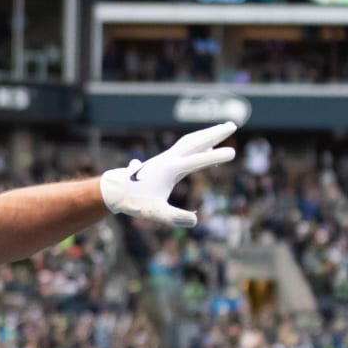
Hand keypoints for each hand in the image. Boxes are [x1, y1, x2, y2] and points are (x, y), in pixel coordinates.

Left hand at [100, 122, 235, 227]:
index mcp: (171, 169)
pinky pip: (184, 147)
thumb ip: (175, 217)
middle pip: (196, 141)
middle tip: (233, 125)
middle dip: (215, 134)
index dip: (216, 157)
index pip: (198, 160)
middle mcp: (169, 158)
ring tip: (223, 129)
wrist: (115, 191)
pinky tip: (204, 148)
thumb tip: (194, 222)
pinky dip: (197, 143)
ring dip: (207, 134)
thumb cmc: (135, 202)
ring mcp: (166, 157)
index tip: (233, 153)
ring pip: (190, 141)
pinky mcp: (162, 159)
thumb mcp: (156, 213)